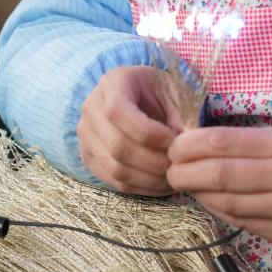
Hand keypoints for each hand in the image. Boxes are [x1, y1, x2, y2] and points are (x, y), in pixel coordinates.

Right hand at [77, 65, 184, 195]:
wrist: (136, 95)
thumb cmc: (157, 90)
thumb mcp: (172, 89)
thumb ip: (179, 114)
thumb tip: (185, 146)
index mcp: (112, 83)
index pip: (118, 110)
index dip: (148, 132)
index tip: (174, 140)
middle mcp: (91, 109)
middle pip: (117, 145)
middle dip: (153, 160)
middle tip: (178, 164)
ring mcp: (86, 136)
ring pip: (115, 168)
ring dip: (149, 178)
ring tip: (173, 176)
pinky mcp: (89, 158)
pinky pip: (114, 182)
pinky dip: (141, 188)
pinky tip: (161, 184)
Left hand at [166, 124, 271, 250]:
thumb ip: (253, 140)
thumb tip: (201, 143)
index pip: (226, 143)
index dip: (193, 145)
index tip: (174, 144)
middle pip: (221, 177)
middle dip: (186, 171)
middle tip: (169, 167)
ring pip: (228, 204)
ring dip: (199, 193)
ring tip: (185, 182)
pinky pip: (244, 224)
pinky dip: (221, 211)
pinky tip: (209, 200)